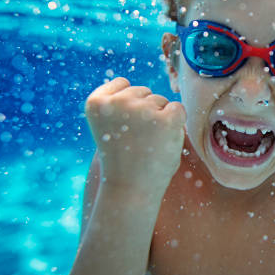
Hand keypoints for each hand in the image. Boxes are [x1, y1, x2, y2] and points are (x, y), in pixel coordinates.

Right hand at [85, 77, 185, 194]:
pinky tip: (163, 140)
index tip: (122, 128)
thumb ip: (119, 104)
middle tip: (136, 140)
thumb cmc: (122, 159)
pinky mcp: (165, 120)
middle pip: (144, 91)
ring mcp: (142, 109)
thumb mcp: (110, 125)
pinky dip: (176, 123)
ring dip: (159, 119)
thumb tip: (142, 89)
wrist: (130, 190)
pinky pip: (178, 108)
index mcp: (96, 102)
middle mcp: (117, 102)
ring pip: (161, 100)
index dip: (128, 105)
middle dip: (145, 111)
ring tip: (147, 144)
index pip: (122, 83)